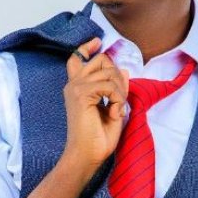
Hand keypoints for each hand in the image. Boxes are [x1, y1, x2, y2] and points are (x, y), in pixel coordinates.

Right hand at [63, 36, 129, 170]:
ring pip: (109, 72)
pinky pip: (109, 86)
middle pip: (101, 60)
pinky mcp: (81, 94)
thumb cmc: (98, 138)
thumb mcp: (113, 108)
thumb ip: (117, 89)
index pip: (77, 58)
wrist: (87, 156)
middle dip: (118, 75)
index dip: (88, 47)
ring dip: (120, 91)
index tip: (98, 41)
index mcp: (77, 87)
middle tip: (119, 99)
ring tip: (117, 110)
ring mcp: (76, 88)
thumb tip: (124, 70)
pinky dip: (118, 99)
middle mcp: (74, 84)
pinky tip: (114, 114)